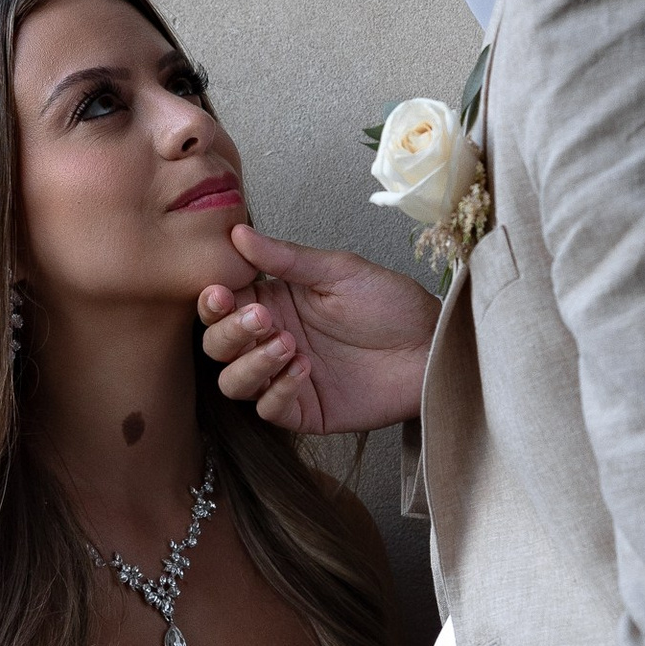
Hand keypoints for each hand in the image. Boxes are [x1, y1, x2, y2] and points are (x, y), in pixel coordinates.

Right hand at [198, 222, 435, 434]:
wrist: (432, 347)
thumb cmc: (392, 305)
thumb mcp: (339, 271)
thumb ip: (285, 258)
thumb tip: (238, 233)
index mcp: (274, 302)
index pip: (221, 305)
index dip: (213, 302)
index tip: (222, 292)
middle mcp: (271, 340)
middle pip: (217, 346)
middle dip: (230, 332)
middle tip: (265, 319)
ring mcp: (284, 378)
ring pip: (232, 383)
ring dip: (250, 364)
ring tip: (288, 345)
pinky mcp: (305, 411)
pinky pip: (268, 410)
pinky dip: (278, 390)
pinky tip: (305, 369)